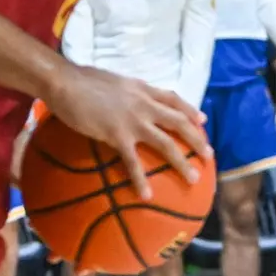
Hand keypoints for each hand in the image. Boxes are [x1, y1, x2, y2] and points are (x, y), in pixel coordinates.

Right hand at [44, 65, 210, 196]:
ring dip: (182, 162)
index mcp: (143, 89)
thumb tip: (132, 96)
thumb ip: (129, 91)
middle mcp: (145, 104)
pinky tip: (147, 195)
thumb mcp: (115, 82)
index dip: (190, 110)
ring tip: (194, 179)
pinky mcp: (117, 135)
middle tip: (209, 155)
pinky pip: (133, 162)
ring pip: (166, 143)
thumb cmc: (83, 80)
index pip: (174, 99)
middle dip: (197, 139)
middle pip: (179, 122)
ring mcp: (134, 120)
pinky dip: (141, 179)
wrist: (65, 82)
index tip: (203, 121)